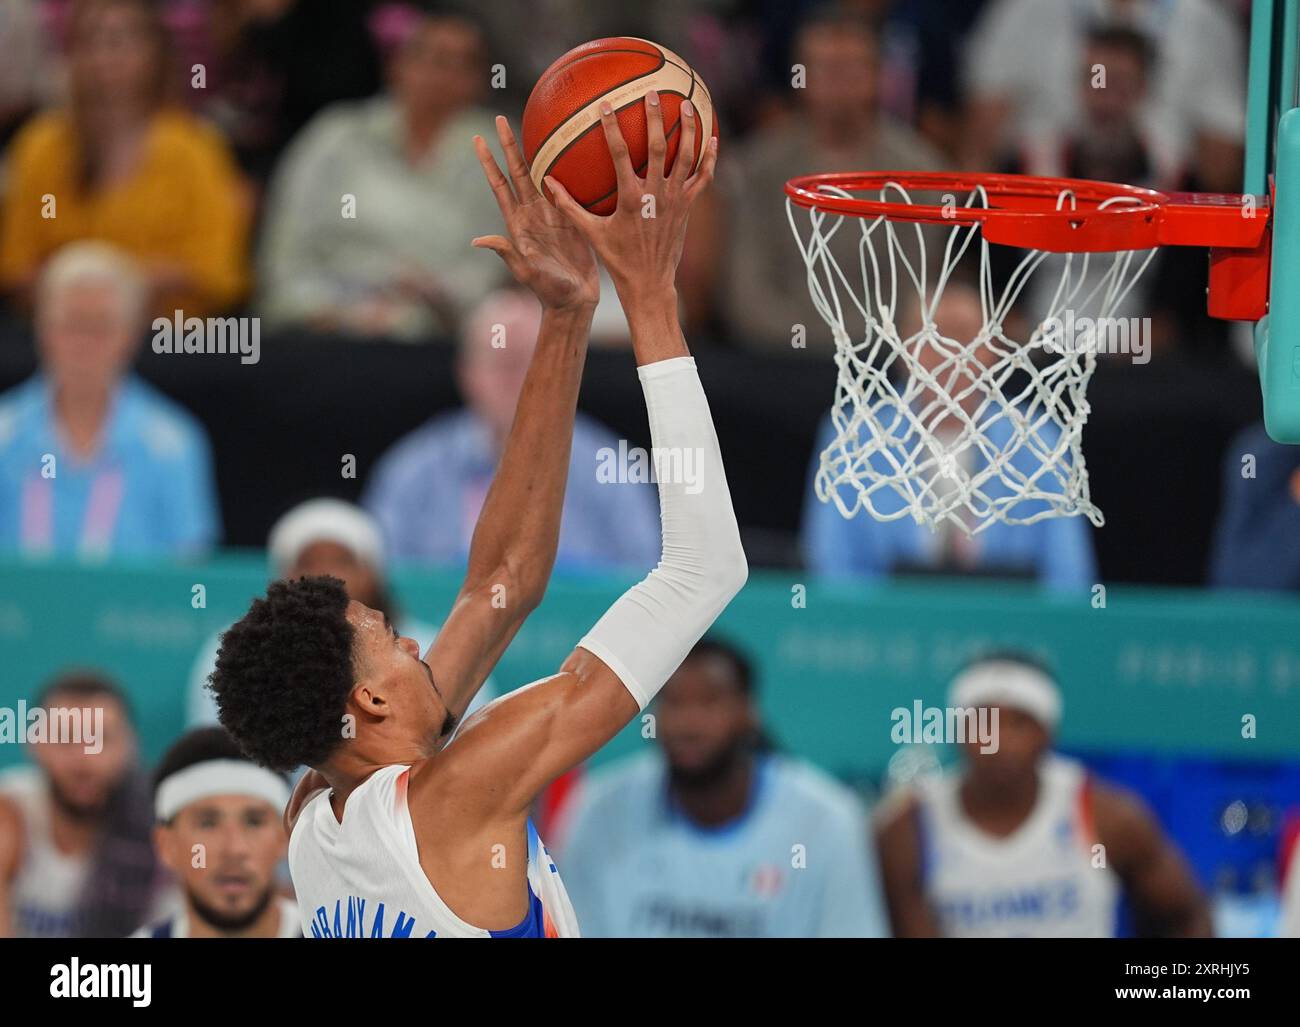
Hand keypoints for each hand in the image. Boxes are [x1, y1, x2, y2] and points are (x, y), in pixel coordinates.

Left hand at [472, 116, 599, 311]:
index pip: (500, 186)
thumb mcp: (526, 272)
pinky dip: (564, 169)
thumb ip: (506, 254)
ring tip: (531, 126)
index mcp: (518, 224)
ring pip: (540, 176)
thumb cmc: (548, 290)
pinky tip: (568, 151)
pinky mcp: (571, 218)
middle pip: (518, 172)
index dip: (489, 162)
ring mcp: (551, 215)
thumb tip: (478, 240)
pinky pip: (566, 188)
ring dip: (534, 152)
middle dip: (509, 145)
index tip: (478, 138)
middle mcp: (532, 214)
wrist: (573, 301)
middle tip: (500, 118)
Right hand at [545, 91, 717, 305]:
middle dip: (656, 118)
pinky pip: (703, 178)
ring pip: (686, 158)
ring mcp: (676, 200)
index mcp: (631, 198)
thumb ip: (569, 206)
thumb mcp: (591, 233)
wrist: (649, 282)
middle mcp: (656, 195)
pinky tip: (713, 140)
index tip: (605, 106)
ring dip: (688, 130)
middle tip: (653, 94)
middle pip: (659, 148)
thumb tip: (547, 182)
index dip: (612, 128)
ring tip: (688, 106)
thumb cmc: (618, 259)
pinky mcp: (688, 207)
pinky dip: (710, 158)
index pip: (621, 154)